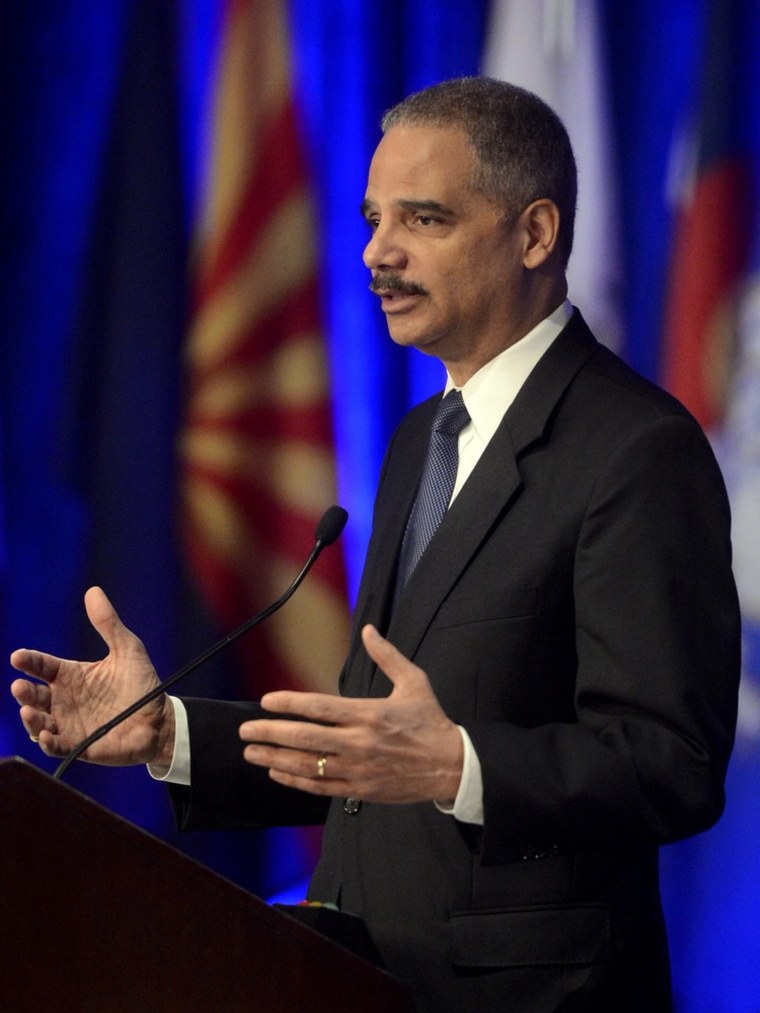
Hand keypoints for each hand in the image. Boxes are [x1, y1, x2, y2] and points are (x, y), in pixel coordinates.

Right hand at [9, 587, 174, 767]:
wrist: (160, 719)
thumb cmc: (142, 684)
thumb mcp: (127, 649)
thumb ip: (108, 624)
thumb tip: (93, 591)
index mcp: (72, 676)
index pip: (43, 666)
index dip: (29, 661)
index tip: (18, 656)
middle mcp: (65, 700)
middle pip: (35, 695)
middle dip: (24, 692)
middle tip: (20, 686)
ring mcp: (69, 724)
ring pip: (39, 721)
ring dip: (30, 718)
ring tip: (28, 710)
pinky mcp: (79, 745)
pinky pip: (57, 746)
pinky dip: (48, 742)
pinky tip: (46, 735)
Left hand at [239, 624, 462, 804]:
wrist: (451, 765)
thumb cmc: (430, 721)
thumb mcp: (414, 682)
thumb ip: (387, 655)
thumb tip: (369, 630)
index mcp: (368, 714)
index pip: (319, 708)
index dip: (289, 704)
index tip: (266, 701)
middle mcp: (358, 742)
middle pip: (304, 738)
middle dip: (270, 733)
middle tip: (245, 731)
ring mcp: (357, 768)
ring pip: (307, 766)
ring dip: (275, 759)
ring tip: (252, 753)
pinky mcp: (360, 789)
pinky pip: (320, 787)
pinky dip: (295, 781)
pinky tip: (277, 773)